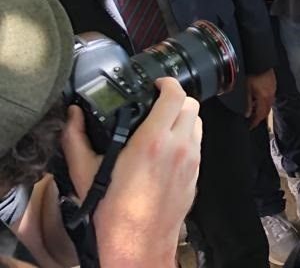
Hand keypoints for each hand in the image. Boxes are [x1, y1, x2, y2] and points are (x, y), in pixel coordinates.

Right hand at [62, 78, 201, 267]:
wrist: (138, 244)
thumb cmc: (114, 212)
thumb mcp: (85, 172)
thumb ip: (77, 138)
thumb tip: (73, 116)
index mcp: (154, 141)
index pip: (175, 95)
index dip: (167, 83)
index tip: (157, 84)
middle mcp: (178, 147)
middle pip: (191, 104)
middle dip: (176, 99)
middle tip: (159, 103)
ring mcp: (191, 161)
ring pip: (197, 123)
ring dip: (183, 118)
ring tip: (164, 125)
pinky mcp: (196, 174)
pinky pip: (197, 145)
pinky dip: (187, 138)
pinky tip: (168, 149)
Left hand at [246, 69, 275, 127]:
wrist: (261, 63)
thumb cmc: (253, 75)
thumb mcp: (248, 90)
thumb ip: (248, 103)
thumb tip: (248, 114)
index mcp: (264, 98)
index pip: (260, 114)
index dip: (255, 122)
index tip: (251, 126)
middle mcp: (270, 96)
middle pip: (266, 111)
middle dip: (259, 118)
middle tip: (252, 121)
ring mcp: (273, 91)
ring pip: (269, 105)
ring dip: (262, 110)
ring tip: (254, 111)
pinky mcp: (273, 87)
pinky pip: (270, 99)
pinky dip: (265, 103)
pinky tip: (259, 101)